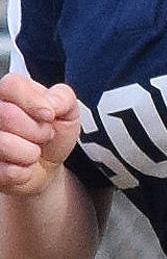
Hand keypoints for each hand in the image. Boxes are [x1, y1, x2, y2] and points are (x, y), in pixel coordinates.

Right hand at [0, 72, 81, 199]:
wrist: (47, 166)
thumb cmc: (52, 133)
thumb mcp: (68, 112)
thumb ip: (63, 98)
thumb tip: (51, 105)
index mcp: (7, 93)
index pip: (11, 85)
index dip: (35, 103)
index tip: (49, 116)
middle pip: (7, 115)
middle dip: (38, 131)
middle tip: (42, 136)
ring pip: (4, 144)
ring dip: (30, 153)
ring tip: (32, 151)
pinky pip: (8, 171)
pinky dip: (24, 173)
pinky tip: (23, 167)